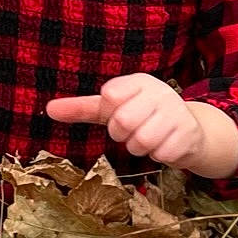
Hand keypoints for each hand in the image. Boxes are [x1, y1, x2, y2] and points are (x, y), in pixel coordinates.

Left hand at [46, 72, 206, 167]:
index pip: (109, 96)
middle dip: (123, 135)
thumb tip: (48, 109)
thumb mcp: (112, 109)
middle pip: (122, 122)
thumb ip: (81, 109)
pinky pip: (160, 154)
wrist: (190, 131)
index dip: (111, 113)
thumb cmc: (144, 117)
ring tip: (150, 139)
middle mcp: (159, 92)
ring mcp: (176, 113)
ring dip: (140, 148)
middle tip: (133, 131)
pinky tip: (165, 145)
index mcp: (139, 81)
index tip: (121, 112)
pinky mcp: (188, 134)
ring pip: (141, 142)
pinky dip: (159, 156)